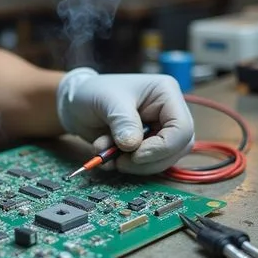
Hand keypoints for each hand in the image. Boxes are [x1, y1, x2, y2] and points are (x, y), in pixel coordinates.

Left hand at [56, 68, 194, 173]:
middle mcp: (168, 113)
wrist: (75, 104)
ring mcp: (159, 131)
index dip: (162, 147)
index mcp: (166, 93)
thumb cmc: (93, 92)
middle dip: (148, 160)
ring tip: (107, 155)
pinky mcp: (148, 145)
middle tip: (120, 161)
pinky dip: (126, 166)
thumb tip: (133, 146)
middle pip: (177, 148)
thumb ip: (122, 122)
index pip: (181, 128)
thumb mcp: (107, 101)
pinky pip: (147, 165)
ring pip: (164, 160)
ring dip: (135, 165)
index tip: (136, 155)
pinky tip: (107, 157)